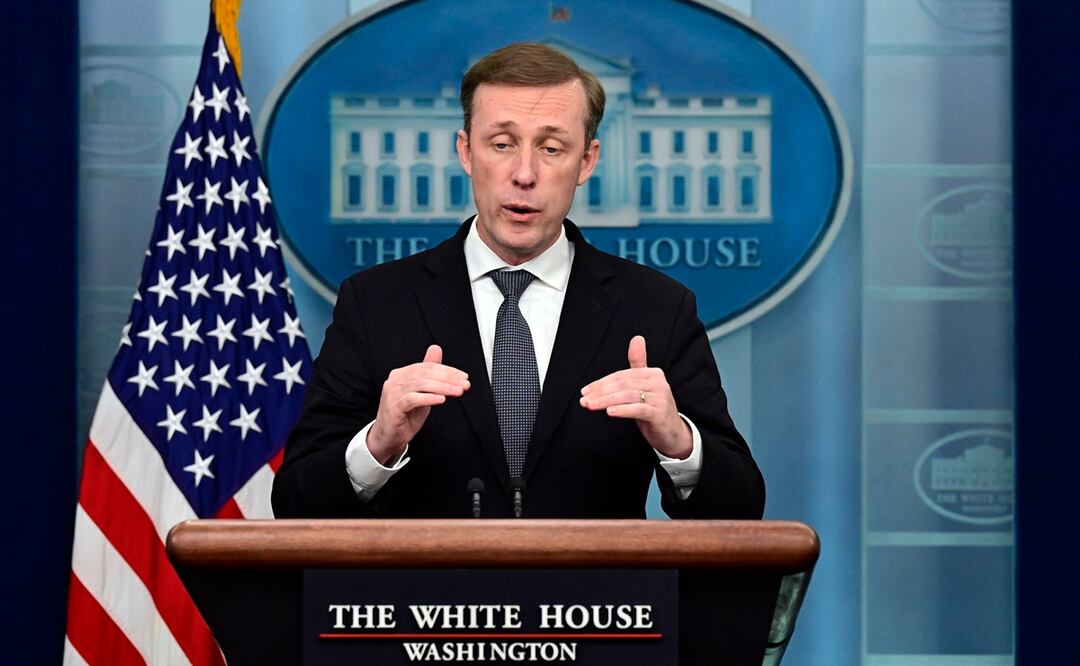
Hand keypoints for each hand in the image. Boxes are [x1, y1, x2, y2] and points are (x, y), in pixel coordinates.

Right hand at [367, 345, 469, 463]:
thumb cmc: (406, 415)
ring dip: (443, 387)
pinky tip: (442, 399)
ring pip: (421, 384)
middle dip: (448, 378)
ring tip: (458, 392)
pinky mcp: (393, 407)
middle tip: (465, 384)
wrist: (388, 438)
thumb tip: (436, 349)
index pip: (427, 367)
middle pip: (425, 373)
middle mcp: (395, 380)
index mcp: (401, 374)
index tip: (464, 377)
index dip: (447, 370)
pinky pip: (413, 399)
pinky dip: (429, 398)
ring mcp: (392, 393)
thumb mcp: (421, 392)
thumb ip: (429, 373)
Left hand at [579, 335, 692, 459]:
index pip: (621, 376)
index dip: (601, 383)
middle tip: (584, 400)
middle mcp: (658, 383)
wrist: (672, 433)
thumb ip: (638, 364)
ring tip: (590, 405)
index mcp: (653, 374)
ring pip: (627, 396)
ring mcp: (660, 398)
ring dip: (605, 401)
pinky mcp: (660, 413)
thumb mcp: (644, 387)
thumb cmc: (654, 409)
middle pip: (623, 385)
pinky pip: (637, 409)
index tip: (585, 391)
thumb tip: (636, 338)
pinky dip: (622, 410)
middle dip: (600, 392)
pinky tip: (609, 412)